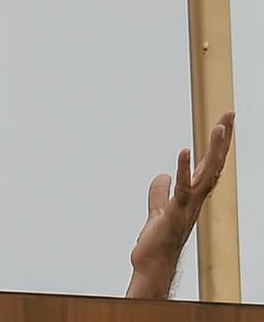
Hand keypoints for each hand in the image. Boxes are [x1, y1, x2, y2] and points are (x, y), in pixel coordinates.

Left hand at [126, 111, 234, 298]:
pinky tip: (184, 151)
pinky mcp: (173, 214)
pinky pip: (181, 189)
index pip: (209, 165)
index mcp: (192, 196)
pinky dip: (183, 170)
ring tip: (219, 127)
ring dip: (214, 151)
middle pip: (214, 165)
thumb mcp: (158, 211)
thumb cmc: (158, 242)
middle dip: (222, 140)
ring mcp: (187, 207)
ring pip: (206, 175)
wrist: (152, 266)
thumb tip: (161, 175)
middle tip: (230, 115)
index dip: (217, 145)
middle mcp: (195, 200)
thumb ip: (159, 193)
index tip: (224, 122)